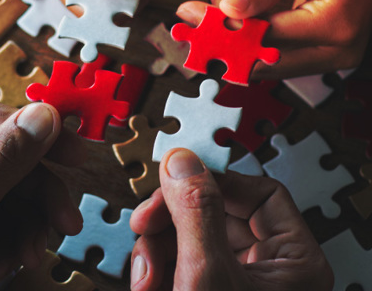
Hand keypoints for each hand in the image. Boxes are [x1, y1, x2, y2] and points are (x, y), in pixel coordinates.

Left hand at [0, 101, 84, 289]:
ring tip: (23, 258)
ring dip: (26, 229)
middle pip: (13, 162)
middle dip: (39, 199)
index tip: (75, 154)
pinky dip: (8, 243)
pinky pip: (1, 218)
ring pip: (13, 194)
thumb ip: (5, 159)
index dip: (41, 134)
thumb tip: (45, 115)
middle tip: (66, 221)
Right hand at [130, 149, 332, 290]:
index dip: (216, 180)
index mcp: (294, 261)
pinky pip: (182, 259)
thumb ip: (197, 212)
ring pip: (193, 234)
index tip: (178, 177)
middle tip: (145, 220)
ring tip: (144, 275)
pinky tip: (147, 283)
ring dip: (158, 246)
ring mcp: (238, 281)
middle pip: (218, 211)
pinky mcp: (210, 290)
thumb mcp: (208, 277)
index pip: (262, 192)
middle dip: (174, 217)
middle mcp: (269, 268)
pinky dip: (158, 266)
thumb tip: (182, 159)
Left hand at [177, 0, 371, 78]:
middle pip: (262, 60)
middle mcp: (334, 51)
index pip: (261, 38)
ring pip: (266, 59)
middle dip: (222, 40)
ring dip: (235, 37)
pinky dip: (252, 33)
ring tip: (212, 6)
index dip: (220, 28)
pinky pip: (278, 50)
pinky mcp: (321, 51)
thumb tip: (227, 10)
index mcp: (333, 25)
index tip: (189, 14)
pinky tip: (235, 9)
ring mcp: (329, 56)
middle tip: (193, 20)